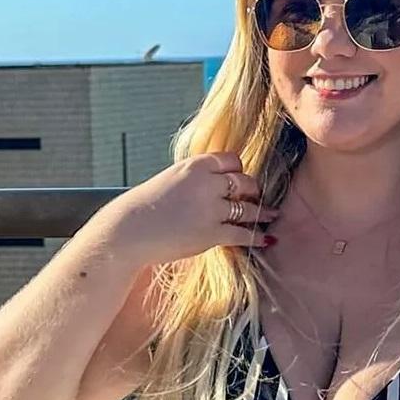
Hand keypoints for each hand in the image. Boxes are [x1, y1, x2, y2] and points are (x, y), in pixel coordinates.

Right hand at [95, 151, 278, 266]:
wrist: (127, 231)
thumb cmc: (144, 208)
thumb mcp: (170, 180)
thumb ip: (193, 179)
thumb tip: (212, 184)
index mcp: (195, 166)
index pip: (231, 160)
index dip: (238, 170)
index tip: (240, 178)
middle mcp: (207, 184)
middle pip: (245, 181)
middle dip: (253, 189)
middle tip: (256, 196)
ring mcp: (211, 209)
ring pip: (248, 208)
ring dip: (262, 212)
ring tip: (271, 215)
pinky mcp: (212, 234)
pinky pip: (243, 234)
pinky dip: (257, 237)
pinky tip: (266, 239)